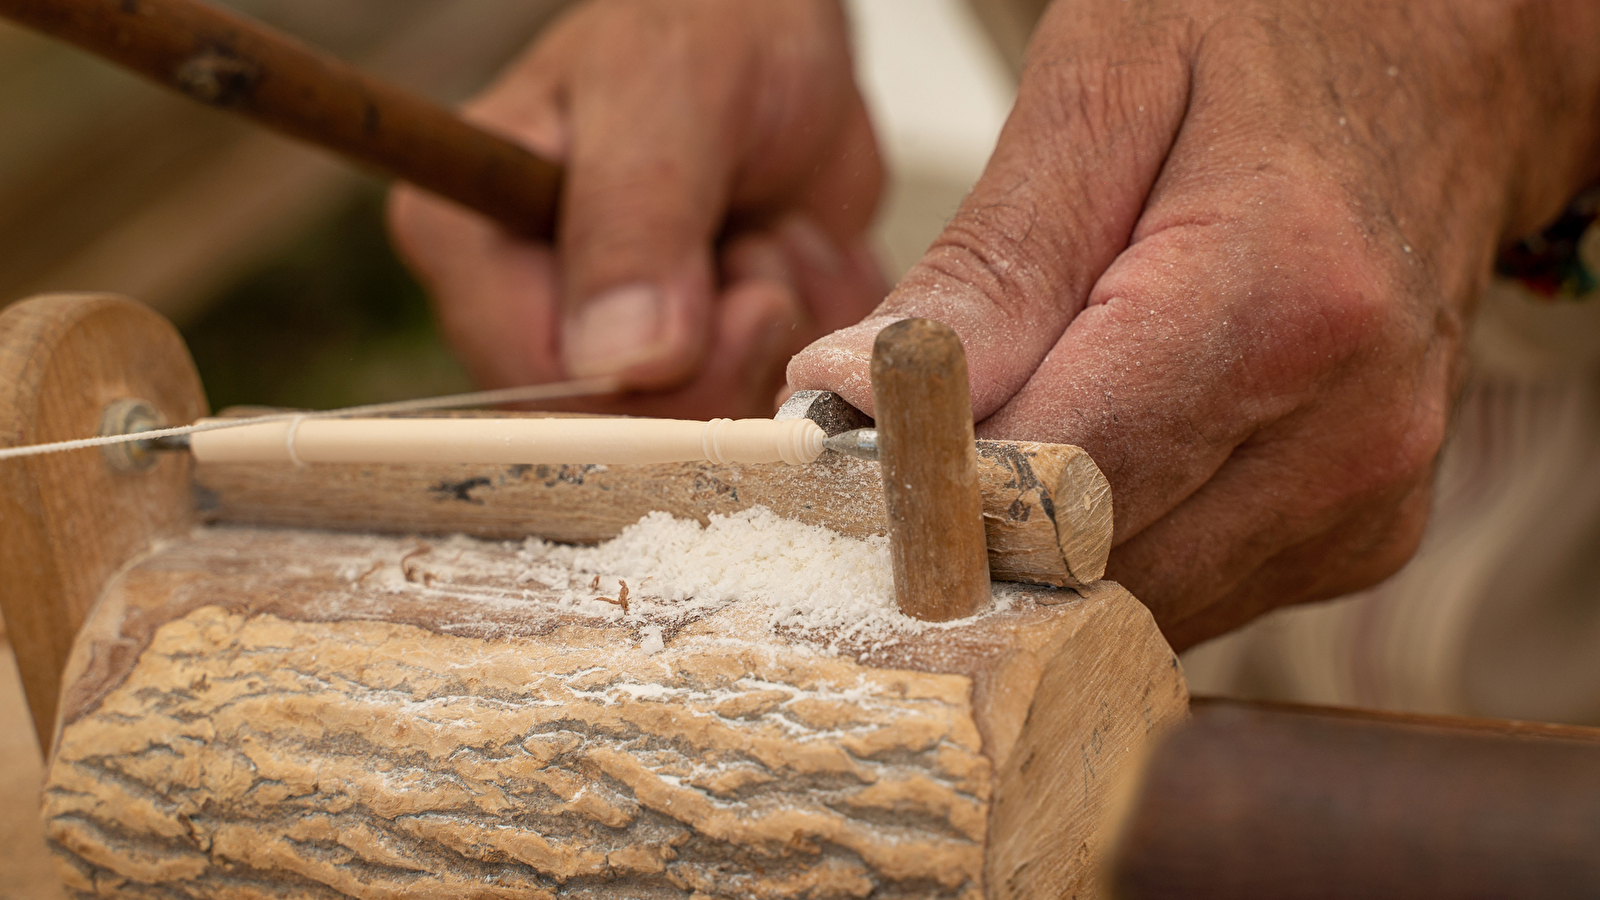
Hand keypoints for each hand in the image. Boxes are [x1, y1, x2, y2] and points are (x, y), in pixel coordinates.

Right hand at [388, 0, 885, 417]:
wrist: (788, 40)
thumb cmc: (711, 25)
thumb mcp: (669, 91)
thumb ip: (636, 218)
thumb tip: (623, 361)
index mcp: (469, 241)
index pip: (538, 383)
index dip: (653, 374)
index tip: (739, 293)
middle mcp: (525, 307)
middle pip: (626, 420)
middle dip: (728, 341)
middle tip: (758, 238)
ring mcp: (609, 345)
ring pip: (704, 418)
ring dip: (775, 324)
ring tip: (771, 228)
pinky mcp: (687, 360)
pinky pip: (760, 398)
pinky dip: (803, 329)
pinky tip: (790, 255)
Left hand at [790, 0, 1599, 647]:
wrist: (1448, 74)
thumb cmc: (1272, 51)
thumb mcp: (1105, 89)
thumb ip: (988, 264)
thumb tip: (849, 396)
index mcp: (1279, 305)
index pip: (1047, 481)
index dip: (922, 489)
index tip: (848, 455)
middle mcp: (1346, 433)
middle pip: (1084, 567)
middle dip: (970, 529)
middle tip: (909, 448)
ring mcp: (1364, 501)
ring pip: (1129, 606)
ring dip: (1043, 550)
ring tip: (1017, 433)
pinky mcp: (1362, 539)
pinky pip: (1189, 592)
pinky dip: (1118, 548)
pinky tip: (1110, 453)